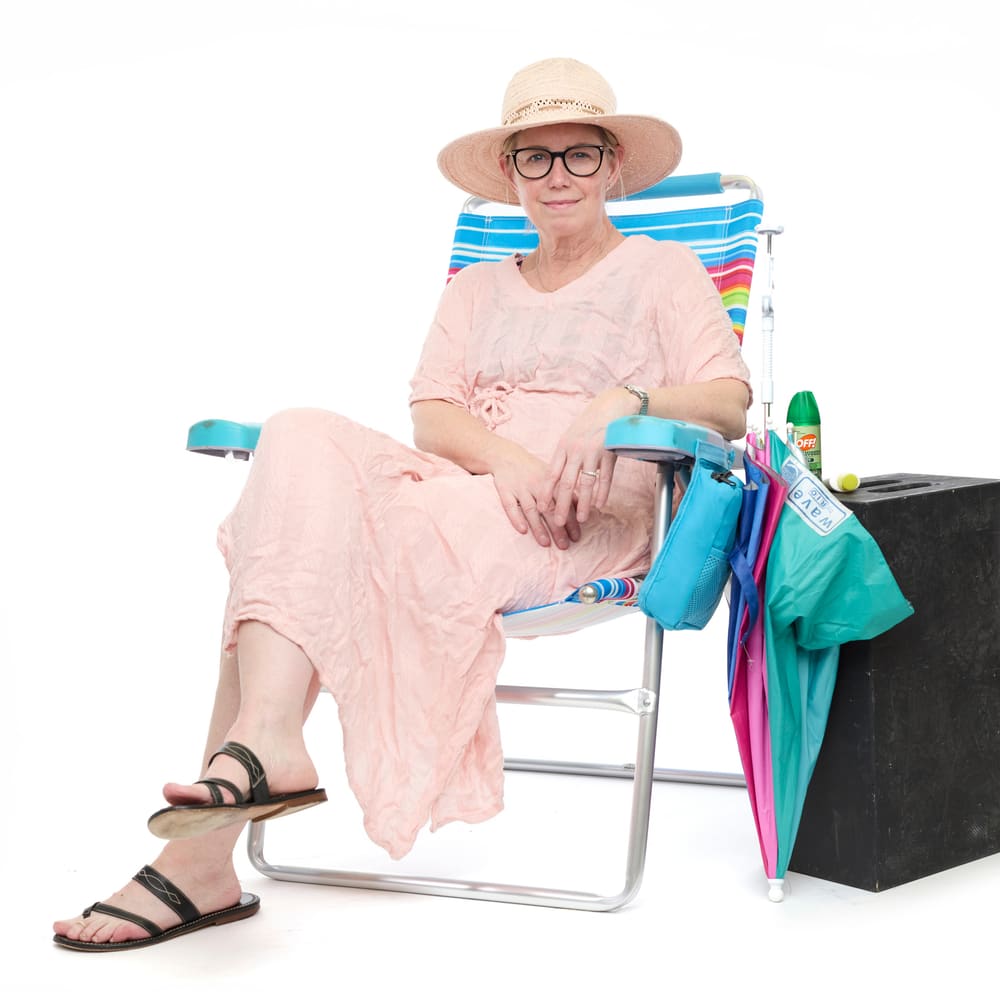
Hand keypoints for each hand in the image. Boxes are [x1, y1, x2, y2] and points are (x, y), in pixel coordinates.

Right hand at [490, 446, 581, 548]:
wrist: (507, 455)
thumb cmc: (533, 469)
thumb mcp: (552, 475)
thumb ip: (566, 490)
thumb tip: (582, 505)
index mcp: (550, 480)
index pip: (563, 502)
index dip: (571, 519)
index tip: (576, 536)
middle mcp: (536, 484)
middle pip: (548, 508)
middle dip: (557, 527)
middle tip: (564, 545)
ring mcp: (520, 488)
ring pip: (530, 509)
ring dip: (538, 527)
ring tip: (545, 543)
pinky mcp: (504, 490)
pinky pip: (509, 506)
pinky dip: (516, 518)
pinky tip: (522, 530)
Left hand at [541, 388, 635, 525]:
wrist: (611, 406)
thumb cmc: (589, 424)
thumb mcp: (571, 437)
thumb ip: (564, 457)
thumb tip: (555, 479)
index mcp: (563, 447)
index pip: (551, 474)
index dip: (545, 493)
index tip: (540, 508)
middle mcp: (576, 450)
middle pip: (566, 482)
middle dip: (561, 504)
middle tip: (557, 523)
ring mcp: (593, 451)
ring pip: (586, 483)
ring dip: (582, 503)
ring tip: (580, 519)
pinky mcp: (610, 452)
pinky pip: (605, 477)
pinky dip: (602, 492)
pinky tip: (599, 505)